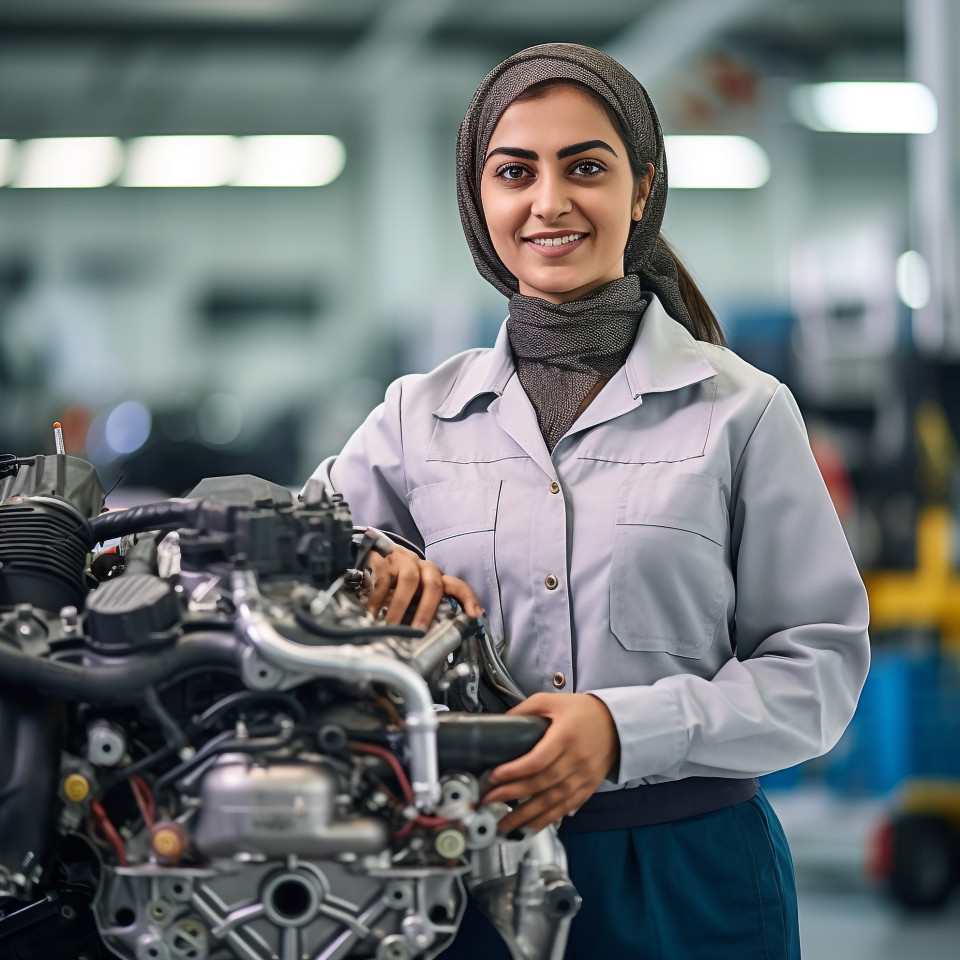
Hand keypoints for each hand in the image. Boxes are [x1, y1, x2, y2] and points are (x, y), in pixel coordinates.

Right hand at [364, 545, 482, 630]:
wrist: (366, 556)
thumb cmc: (391, 581)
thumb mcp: (408, 595)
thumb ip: (417, 609)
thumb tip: (425, 640)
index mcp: (432, 576)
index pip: (456, 584)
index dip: (467, 598)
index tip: (475, 615)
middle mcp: (421, 566)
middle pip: (434, 584)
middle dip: (428, 610)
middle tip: (418, 630)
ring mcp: (403, 560)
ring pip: (409, 580)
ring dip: (401, 606)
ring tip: (391, 626)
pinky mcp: (383, 558)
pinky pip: (384, 579)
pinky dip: (377, 599)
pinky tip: (371, 614)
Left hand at [481, 693, 619, 833]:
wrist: (618, 724)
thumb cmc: (584, 711)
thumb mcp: (552, 701)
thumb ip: (526, 710)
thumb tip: (500, 722)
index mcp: (565, 736)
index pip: (536, 760)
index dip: (513, 772)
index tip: (493, 778)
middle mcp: (575, 760)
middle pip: (540, 784)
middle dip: (511, 795)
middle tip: (487, 802)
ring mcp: (583, 777)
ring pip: (552, 802)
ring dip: (526, 816)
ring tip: (504, 825)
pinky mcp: (587, 788)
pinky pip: (565, 808)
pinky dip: (547, 820)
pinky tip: (530, 827)